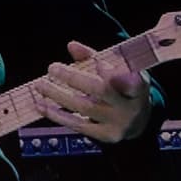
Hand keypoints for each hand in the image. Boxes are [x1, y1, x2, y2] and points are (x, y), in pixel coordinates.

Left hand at [33, 40, 151, 142]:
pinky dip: (57, 115)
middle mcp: (132, 106)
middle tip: (52, 68)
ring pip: (85, 108)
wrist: (139, 120)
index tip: (96, 61)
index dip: (112, 71)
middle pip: (101, 91)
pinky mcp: (106, 135)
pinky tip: (42, 105)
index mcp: (139, 85)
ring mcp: (119, 123)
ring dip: (58, 95)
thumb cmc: (124, 87)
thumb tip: (72, 46)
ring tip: (40, 85)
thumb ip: (94, 57)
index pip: (127, 78)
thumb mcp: (118, 69)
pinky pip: (78, 125)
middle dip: (74, 78)